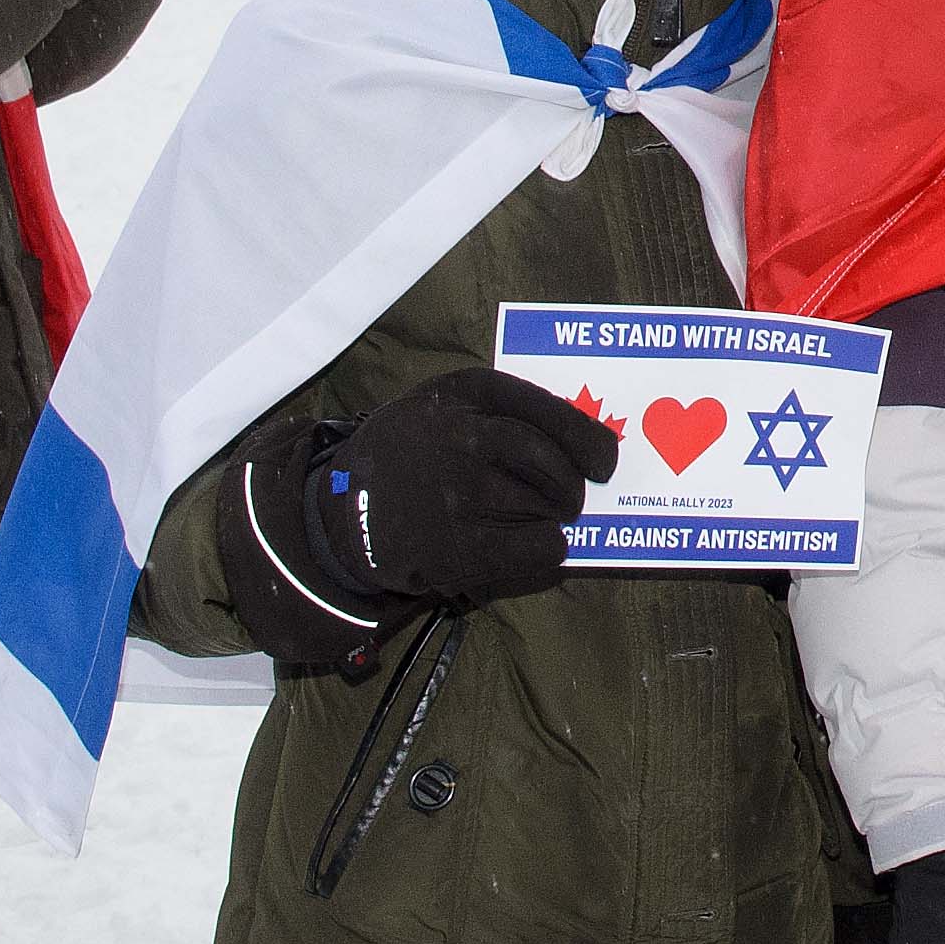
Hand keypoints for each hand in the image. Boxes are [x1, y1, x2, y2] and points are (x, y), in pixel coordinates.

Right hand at [307, 366, 618, 608]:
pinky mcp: (459, 546)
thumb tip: (583, 436)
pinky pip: (538, 547)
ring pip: (545, 506)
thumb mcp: (440, 405)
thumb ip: (499, 410)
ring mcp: (460, 493)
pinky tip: (535, 546)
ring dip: (552, 517)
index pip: (547, 410)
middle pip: (551, 462)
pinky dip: (549, 549)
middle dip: (572, 485)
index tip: (603, 459)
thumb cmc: (408, 452)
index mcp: (464, 395)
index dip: (586, 438)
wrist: (340, 510)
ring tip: (536, 518)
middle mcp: (463, 439)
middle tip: (571, 498)